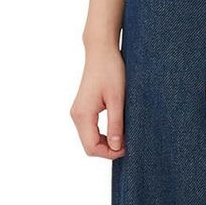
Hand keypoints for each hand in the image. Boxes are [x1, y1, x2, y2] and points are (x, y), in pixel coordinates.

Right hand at [71, 41, 126, 159]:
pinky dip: (103, 134)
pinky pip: (90, 130)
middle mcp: (76, 116)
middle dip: (108, 149)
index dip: (110, 153)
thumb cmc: (110, 70)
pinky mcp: (83, 109)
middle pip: (89, 146)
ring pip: (90, 139)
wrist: (101, 51)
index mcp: (82, 115)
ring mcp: (78, 112)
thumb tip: (116, 147)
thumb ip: (115, 124)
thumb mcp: (117, 99)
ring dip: (107, 142)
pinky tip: (117, 127)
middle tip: (129, 142)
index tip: (128, 147)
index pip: (92, 147)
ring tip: (125, 134)